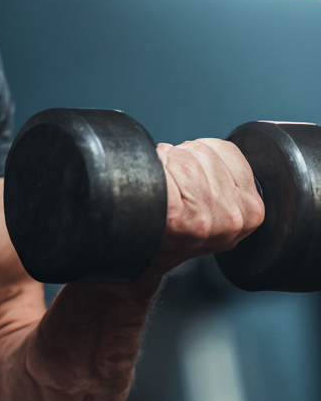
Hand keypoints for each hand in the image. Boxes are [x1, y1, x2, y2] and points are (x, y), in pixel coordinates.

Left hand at [149, 138, 264, 275]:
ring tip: (165, 187)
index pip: (226, 150)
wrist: (149, 256)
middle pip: (200, 151)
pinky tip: (154, 190)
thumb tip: (200, 144)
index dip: (200, 155)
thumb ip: (225, 175)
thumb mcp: (222, 206)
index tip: (193, 174)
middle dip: (182, 158)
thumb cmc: (181, 225)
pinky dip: (152, 169)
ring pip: (181, 157)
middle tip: (175, 184)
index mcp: (252, 210)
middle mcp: (233, 217)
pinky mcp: (176, 216)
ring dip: (165, 163)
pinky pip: (164, 169)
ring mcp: (204, 218)